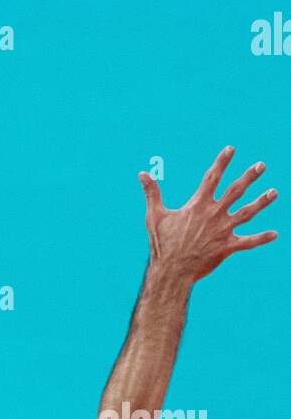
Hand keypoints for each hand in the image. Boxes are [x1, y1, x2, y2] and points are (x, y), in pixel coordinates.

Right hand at [140, 147, 277, 284]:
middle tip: (262, 165)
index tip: (231, 149)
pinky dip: (262, 238)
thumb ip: (152, 192)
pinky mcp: (227, 247)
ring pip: (247, 213)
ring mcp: (223, 230)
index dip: (222, 162)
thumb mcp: (154, 215)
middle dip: (249, 177)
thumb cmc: (162, 243)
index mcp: (197, 205)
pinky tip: (275, 234)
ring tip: (274, 192)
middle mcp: (214, 214)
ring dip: (262, 202)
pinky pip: (248, 242)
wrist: (172, 270)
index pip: (212, 177)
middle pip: (236, 191)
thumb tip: (143, 173)